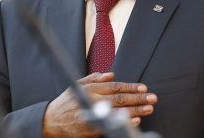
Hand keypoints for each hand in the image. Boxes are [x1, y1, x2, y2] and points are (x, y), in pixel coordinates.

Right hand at [42, 72, 156, 137]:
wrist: (52, 121)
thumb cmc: (66, 103)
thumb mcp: (77, 85)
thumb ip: (94, 78)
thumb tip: (111, 75)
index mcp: (90, 88)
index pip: (115, 86)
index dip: (130, 87)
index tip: (143, 88)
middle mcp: (92, 100)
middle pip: (120, 98)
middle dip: (138, 98)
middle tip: (152, 98)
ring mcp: (93, 114)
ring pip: (119, 110)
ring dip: (136, 110)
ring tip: (148, 109)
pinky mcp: (92, 128)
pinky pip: (112, 124)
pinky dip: (124, 122)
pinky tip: (135, 121)